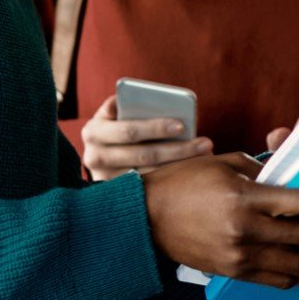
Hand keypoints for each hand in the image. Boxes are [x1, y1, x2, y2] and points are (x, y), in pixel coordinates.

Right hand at [80, 95, 210, 181]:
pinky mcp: (116, 195)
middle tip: (205, 143)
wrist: (99, 154)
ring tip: (205, 156)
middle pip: (144, 155)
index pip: (129, 130)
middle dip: (177, 149)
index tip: (181, 126)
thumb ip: (131, 105)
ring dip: (180, 166)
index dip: (155, 128)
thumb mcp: (116, 113)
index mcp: (93, 131)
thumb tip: (166, 104)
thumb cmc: (116, 126)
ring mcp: (104, 180)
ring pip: (149, 176)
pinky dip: (173, 180)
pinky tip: (193, 172)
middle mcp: (94, 157)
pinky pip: (150, 189)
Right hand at [141, 152, 298, 286]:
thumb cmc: (184, 181)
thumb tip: (298, 176)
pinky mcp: (232, 273)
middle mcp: (246, 230)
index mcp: (245, 197)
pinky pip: (275, 281)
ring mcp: (240, 256)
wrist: (143, 220)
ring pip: (298, 266)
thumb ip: (264, 172)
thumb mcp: (224, 163)